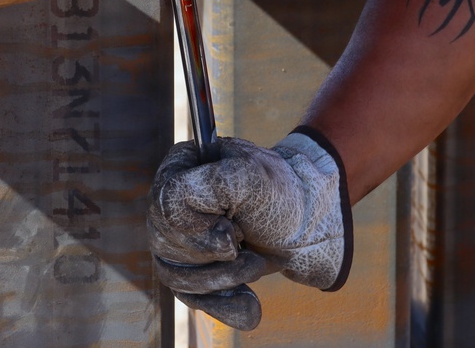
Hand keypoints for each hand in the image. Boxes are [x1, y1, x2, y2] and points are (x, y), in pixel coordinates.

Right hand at [147, 131, 352, 329]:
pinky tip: (250, 304)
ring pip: (176, 276)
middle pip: (166, 244)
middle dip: (214, 254)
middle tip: (248, 244)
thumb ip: (208, 183)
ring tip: (257, 264)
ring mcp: (178, 239)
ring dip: (222, 279)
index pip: (166, 206)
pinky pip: (192, 299)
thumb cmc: (280, 195)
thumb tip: (171, 212)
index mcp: (182, 168)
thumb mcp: (252, 177)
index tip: (233, 228)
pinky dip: (223, 305)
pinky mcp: (192, 270)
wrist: (309, 225)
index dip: (199, 227)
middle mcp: (172, 203)